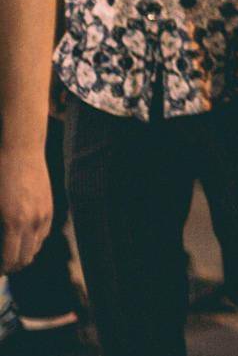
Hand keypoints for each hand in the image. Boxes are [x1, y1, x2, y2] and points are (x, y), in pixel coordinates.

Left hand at [0, 141, 51, 272]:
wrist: (20, 151)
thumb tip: (1, 245)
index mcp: (14, 223)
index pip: (11, 260)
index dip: (2, 269)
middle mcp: (32, 222)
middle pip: (26, 258)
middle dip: (12, 266)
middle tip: (1, 265)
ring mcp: (43, 215)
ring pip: (36, 247)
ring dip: (23, 254)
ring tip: (10, 254)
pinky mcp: (49, 207)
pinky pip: (43, 233)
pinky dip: (33, 241)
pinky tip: (22, 238)